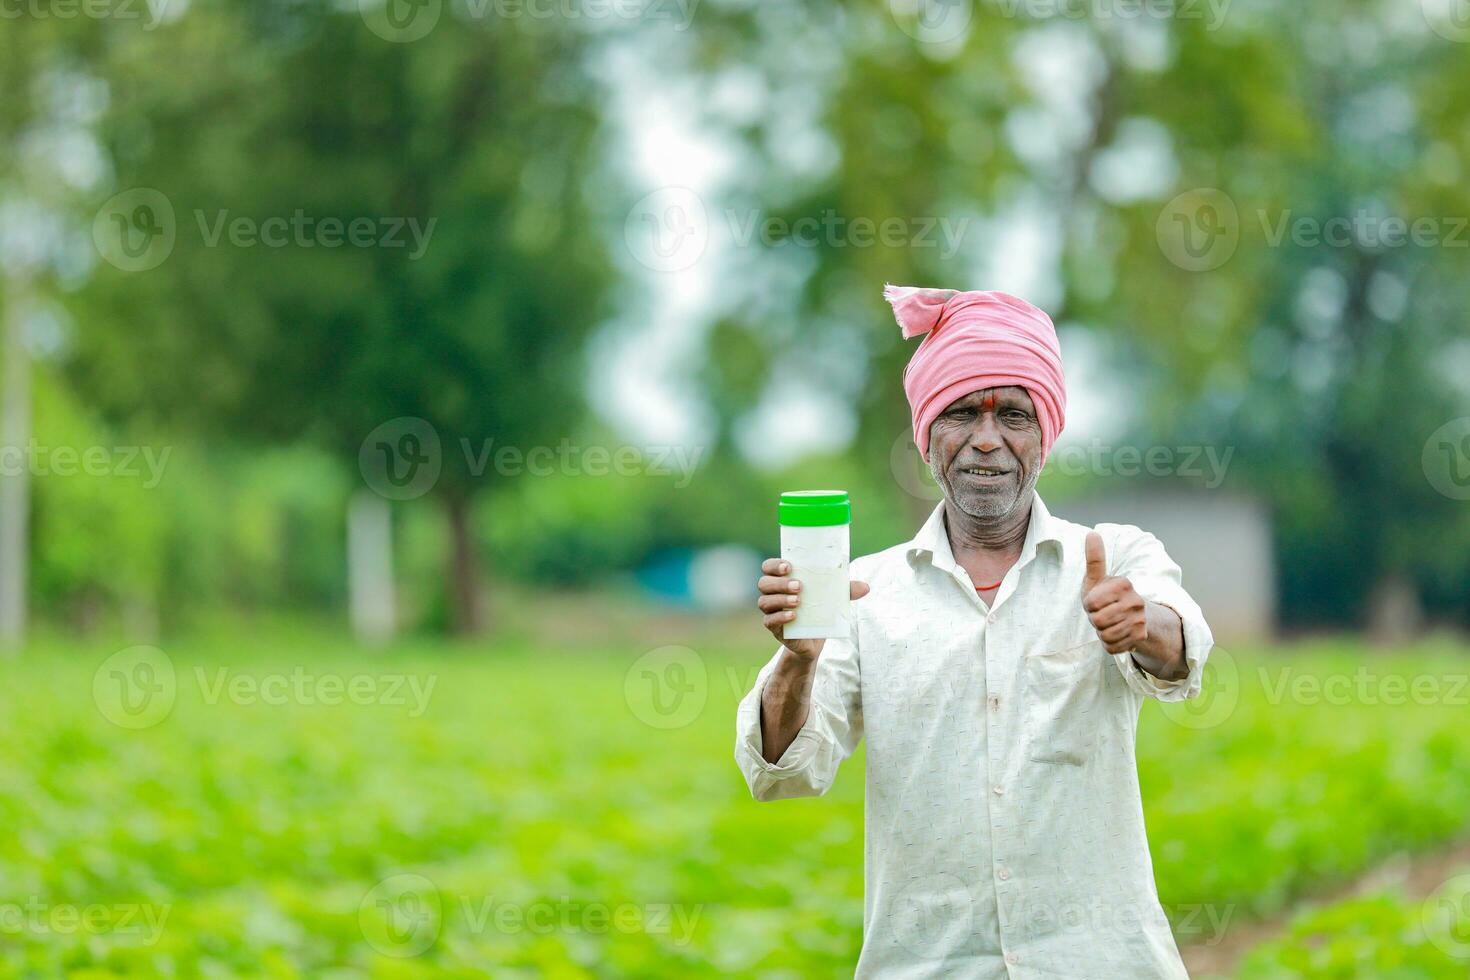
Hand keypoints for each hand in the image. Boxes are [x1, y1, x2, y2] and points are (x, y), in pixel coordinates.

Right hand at [757, 558, 869, 659]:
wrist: (814, 640)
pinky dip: (781, 616)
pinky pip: (769, 621)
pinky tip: (794, 616)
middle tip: (800, 586)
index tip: (789, 566)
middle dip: (780, 583)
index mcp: (783, 580)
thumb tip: (866, 587)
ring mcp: (772, 611)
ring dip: (780, 599)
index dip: (774, 565)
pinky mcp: (775, 628)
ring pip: (764, 601)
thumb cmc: (820, 611)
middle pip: (764, 583)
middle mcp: (773, 594)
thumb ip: (846, 591)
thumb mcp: (833, 599)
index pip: (768, 567)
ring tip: (799, 601)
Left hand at [1081, 531, 1146, 654]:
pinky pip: (1111, 646)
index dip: (1089, 604)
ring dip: (1101, 631)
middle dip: (1094, 619)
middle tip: (1103, 613)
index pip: (1092, 602)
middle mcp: (1136, 601)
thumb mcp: (1098, 578)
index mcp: (1123, 584)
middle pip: (1097, 620)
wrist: (1131, 617)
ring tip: (1109, 622)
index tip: (1096, 600)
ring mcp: (1140, 621)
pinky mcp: (1140, 637)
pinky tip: (1116, 633)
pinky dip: (1109, 643)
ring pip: (1105, 635)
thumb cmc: (1107, 595)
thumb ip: (1095, 558)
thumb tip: (1092, 533)